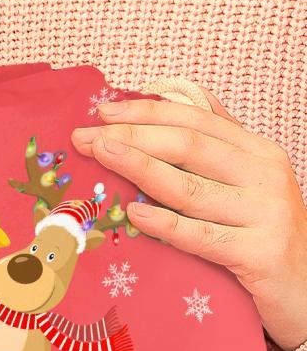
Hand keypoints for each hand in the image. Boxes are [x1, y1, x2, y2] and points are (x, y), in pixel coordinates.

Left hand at [71, 91, 306, 350]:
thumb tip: (181, 98)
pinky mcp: (258, 253)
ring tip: (101, 157)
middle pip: (187, 147)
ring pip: (189, 188)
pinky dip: (165, 224)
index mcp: (258, 152)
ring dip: (138, 168)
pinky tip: (134, 214)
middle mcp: (264, 175)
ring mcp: (264, 213)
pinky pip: (201, 236)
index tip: (102, 112)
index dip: (146, 113)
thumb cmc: (264, 236)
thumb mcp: (249, 183)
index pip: (195, 121)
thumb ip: (219, 144)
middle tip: (85, 137)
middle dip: (131, 137)